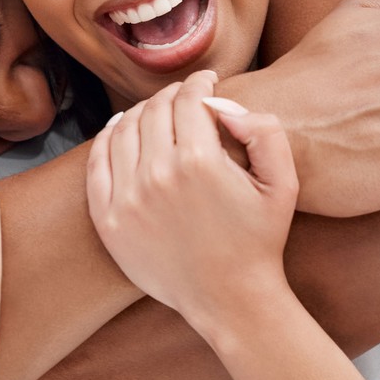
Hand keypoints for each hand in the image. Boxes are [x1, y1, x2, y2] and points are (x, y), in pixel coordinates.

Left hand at [87, 72, 297, 333]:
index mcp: (199, 161)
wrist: (229, 299)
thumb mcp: (282, 183)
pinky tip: (119, 130)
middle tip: (184, 97)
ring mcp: (127, 199)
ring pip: (122, 131)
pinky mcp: (108, 220)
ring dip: (139, 113)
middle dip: (171, 95)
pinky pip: (97, 164)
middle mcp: (157, 175)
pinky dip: (106, 139)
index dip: (199, 82)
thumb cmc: (259, 240)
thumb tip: (222, 102)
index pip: (189, 100)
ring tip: (155, 112)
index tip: (206, 80)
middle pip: (153, 111)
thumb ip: (263, 131)